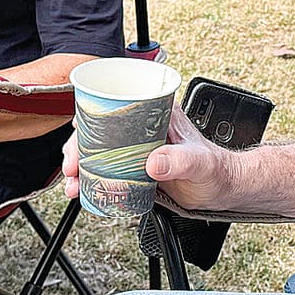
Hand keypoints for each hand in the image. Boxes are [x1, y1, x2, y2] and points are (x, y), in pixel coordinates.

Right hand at [60, 106, 237, 211]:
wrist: (222, 189)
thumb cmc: (216, 170)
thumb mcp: (199, 163)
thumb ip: (179, 161)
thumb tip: (153, 162)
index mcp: (156, 112)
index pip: (115, 104)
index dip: (90, 118)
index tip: (78, 134)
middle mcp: (142, 127)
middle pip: (99, 130)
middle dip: (78, 147)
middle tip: (72, 167)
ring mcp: (137, 148)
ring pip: (99, 151)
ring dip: (81, 166)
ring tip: (73, 183)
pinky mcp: (135, 168)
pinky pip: (107, 170)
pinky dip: (92, 179)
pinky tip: (82, 190)